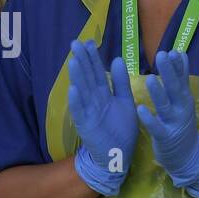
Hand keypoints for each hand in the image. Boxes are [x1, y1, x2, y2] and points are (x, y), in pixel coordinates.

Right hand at [66, 40, 138, 195]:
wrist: (119, 155)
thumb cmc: (121, 129)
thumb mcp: (125, 102)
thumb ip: (121, 83)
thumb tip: (117, 59)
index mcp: (103, 94)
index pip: (96, 72)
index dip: (93, 57)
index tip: (89, 42)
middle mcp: (93, 100)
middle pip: (87, 77)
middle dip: (82, 61)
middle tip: (76, 43)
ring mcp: (88, 112)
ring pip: (82, 91)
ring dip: (77, 77)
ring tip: (73, 61)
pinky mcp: (86, 126)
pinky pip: (80, 112)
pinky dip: (76, 101)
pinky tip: (73, 89)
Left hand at [136, 50, 198, 197]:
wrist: (188, 156)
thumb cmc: (181, 123)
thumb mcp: (183, 99)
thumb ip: (181, 78)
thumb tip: (181, 53)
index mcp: (184, 98)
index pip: (182, 78)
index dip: (177, 65)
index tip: (173, 50)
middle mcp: (181, 108)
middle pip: (176, 88)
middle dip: (169, 72)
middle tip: (162, 55)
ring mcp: (174, 123)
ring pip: (165, 106)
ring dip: (158, 93)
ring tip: (149, 79)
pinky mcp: (165, 137)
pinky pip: (156, 127)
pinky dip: (149, 119)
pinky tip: (140, 110)